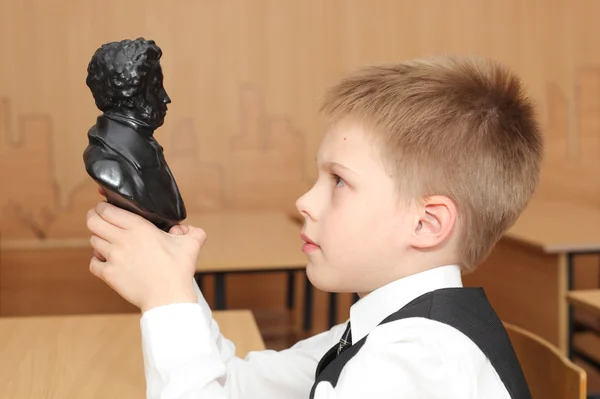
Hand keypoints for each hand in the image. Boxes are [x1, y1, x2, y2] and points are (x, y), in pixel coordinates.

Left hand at [86, 201, 205, 312]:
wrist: (168, 297)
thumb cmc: (178, 270)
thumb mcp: (191, 244)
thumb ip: (192, 231)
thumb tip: (184, 229)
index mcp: (139, 228)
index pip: (108, 210)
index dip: (102, 207)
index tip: (104, 207)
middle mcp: (123, 240)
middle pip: (93, 221)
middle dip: (93, 217)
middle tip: (97, 218)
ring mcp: (114, 257)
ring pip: (93, 241)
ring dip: (98, 239)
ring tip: (105, 241)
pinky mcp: (109, 274)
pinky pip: (93, 263)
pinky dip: (97, 260)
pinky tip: (105, 260)